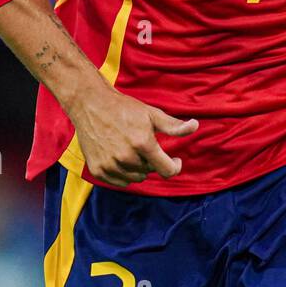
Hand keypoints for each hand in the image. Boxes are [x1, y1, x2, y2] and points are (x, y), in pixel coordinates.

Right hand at [68, 89, 197, 187]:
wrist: (90, 104)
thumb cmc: (123, 108)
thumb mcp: (151, 114)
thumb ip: (174, 125)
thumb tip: (195, 126)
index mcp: (142, 144)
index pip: (167, 170)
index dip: (175, 166)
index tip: (175, 160)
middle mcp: (126, 158)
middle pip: (150, 172)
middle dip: (152, 161)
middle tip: (144, 144)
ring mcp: (110, 165)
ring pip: (135, 178)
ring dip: (138, 168)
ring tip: (132, 149)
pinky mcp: (97, 169)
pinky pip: (119, 182)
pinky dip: (123, 174)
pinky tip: (120, 157)